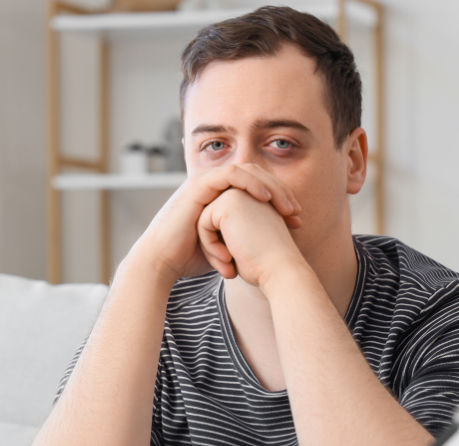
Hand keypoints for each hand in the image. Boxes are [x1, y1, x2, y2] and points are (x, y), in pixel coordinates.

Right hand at [134, 164, 300, 282]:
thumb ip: (241, 239)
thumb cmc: (190, 259)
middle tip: (297, 212)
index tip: (296, 220)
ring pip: (246, 170)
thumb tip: (266, 249)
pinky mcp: (199, 185)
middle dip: (280, 192)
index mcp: (221, 197)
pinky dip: (251, 183)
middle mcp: (214, 185)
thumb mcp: (225, 247)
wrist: (162, 262)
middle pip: (256, 175)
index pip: (257, 187)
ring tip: (286, 206)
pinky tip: (266, 198)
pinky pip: (231, 175)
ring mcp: (205, 182)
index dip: (279, 200)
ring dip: (270, 186)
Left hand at [197, 187, 305, 287]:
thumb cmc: (266, 263)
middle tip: (232, 268)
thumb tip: (212, 233)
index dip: (226, 246)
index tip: (243, 263)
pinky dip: (210, 246)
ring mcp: (237, 193)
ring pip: (205, 221)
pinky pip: (202, 224)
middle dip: (216, 245)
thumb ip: (231, 231)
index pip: (223, 222)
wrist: (281, 269)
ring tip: (229, 264)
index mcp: (255, 199)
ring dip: (211, 247)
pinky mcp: (227, 203)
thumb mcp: (247, 241)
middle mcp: (247, 191)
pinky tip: (228, 258)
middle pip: (212, 219)